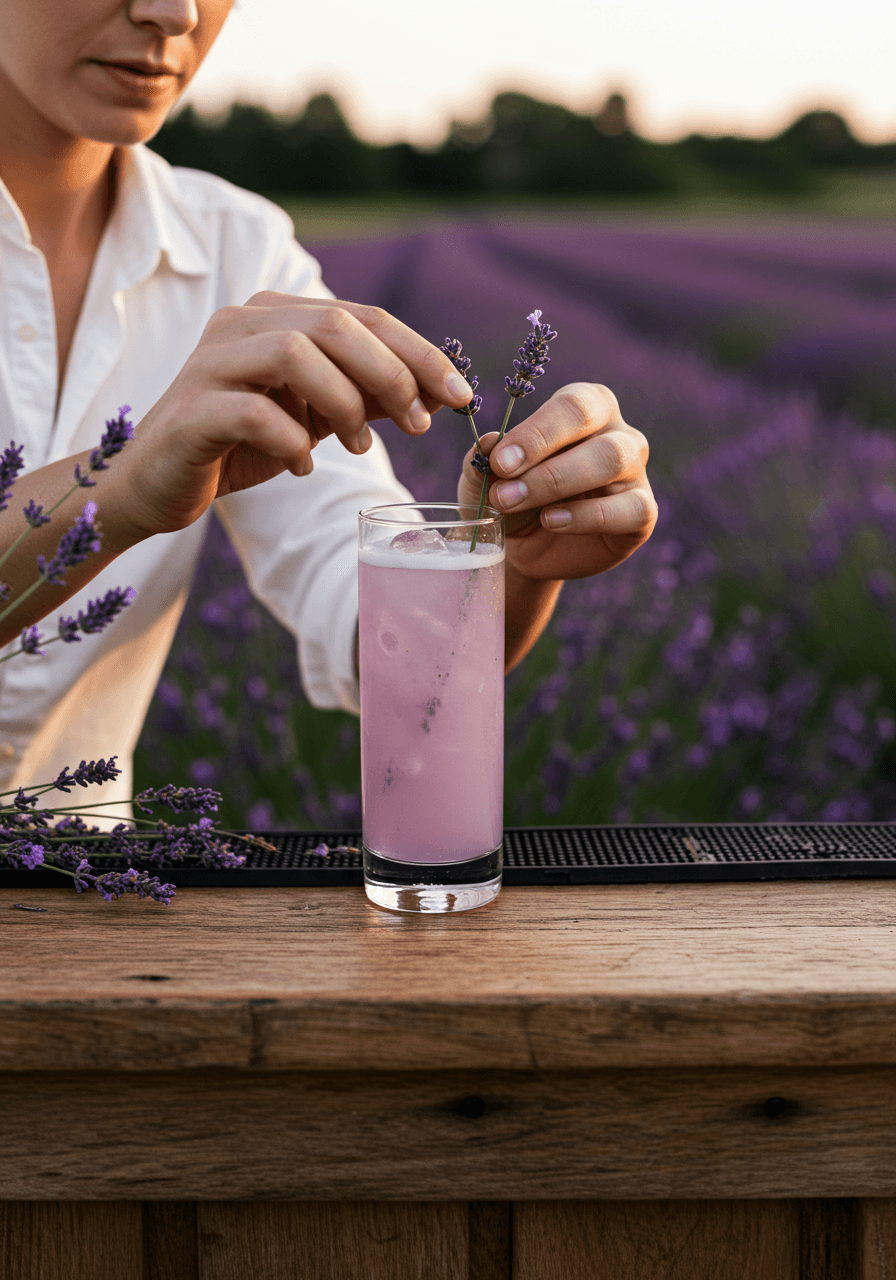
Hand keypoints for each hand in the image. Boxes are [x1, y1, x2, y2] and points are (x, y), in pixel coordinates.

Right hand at [117, 293, 471, 537]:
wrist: (156, 483)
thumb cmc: (239, 444)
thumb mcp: (314, 416)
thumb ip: (365, 397)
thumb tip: (435, 395)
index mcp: (274, 315)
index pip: (361, 316)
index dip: (419, 352)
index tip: (460, 394)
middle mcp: (240, 323)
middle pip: (335, 325)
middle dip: (392, 375)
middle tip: (417, 424)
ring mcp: (211, 362)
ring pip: (296, 354)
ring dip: (344, 403)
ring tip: (358, 446)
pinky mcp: (192, 410)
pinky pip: (255, 412)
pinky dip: (292, 441)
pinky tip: (302, 466)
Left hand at [457, 383, 656, 582]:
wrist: (529, 549)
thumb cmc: (513, 497)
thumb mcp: (489, 479)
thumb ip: (484, 461)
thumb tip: (488, 442)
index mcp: (584, 407)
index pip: (569, 405)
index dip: (534, 431)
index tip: (499, 460)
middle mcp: (616, 431)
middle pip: (591, 422)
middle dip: (542, 452)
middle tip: (504, 482)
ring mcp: (634, 471)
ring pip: (612, 460)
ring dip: (557, 481)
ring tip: (516, 503)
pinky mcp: (643, 512)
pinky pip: (630, 508)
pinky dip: (587, 516)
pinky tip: (552, 521)